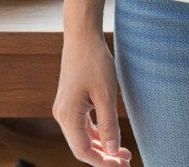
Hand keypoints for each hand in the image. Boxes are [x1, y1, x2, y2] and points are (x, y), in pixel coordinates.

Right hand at [53, 32, 133, 165]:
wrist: (82, 36)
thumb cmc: (94, 62)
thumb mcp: (106, 94)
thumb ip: (108, 125)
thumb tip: (113, 151)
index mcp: (67, 116)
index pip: (83, 151)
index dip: (102, 162)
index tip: (121, 165)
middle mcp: (62, 115)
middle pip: (82, 147)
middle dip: (104, 156)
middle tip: (126, 161)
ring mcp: (65, 108)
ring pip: (82, 137)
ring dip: (101, 146)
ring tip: (122, 152)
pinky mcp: (71, 101)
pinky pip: (82, 125)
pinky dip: (96, 133)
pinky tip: (110, 136)